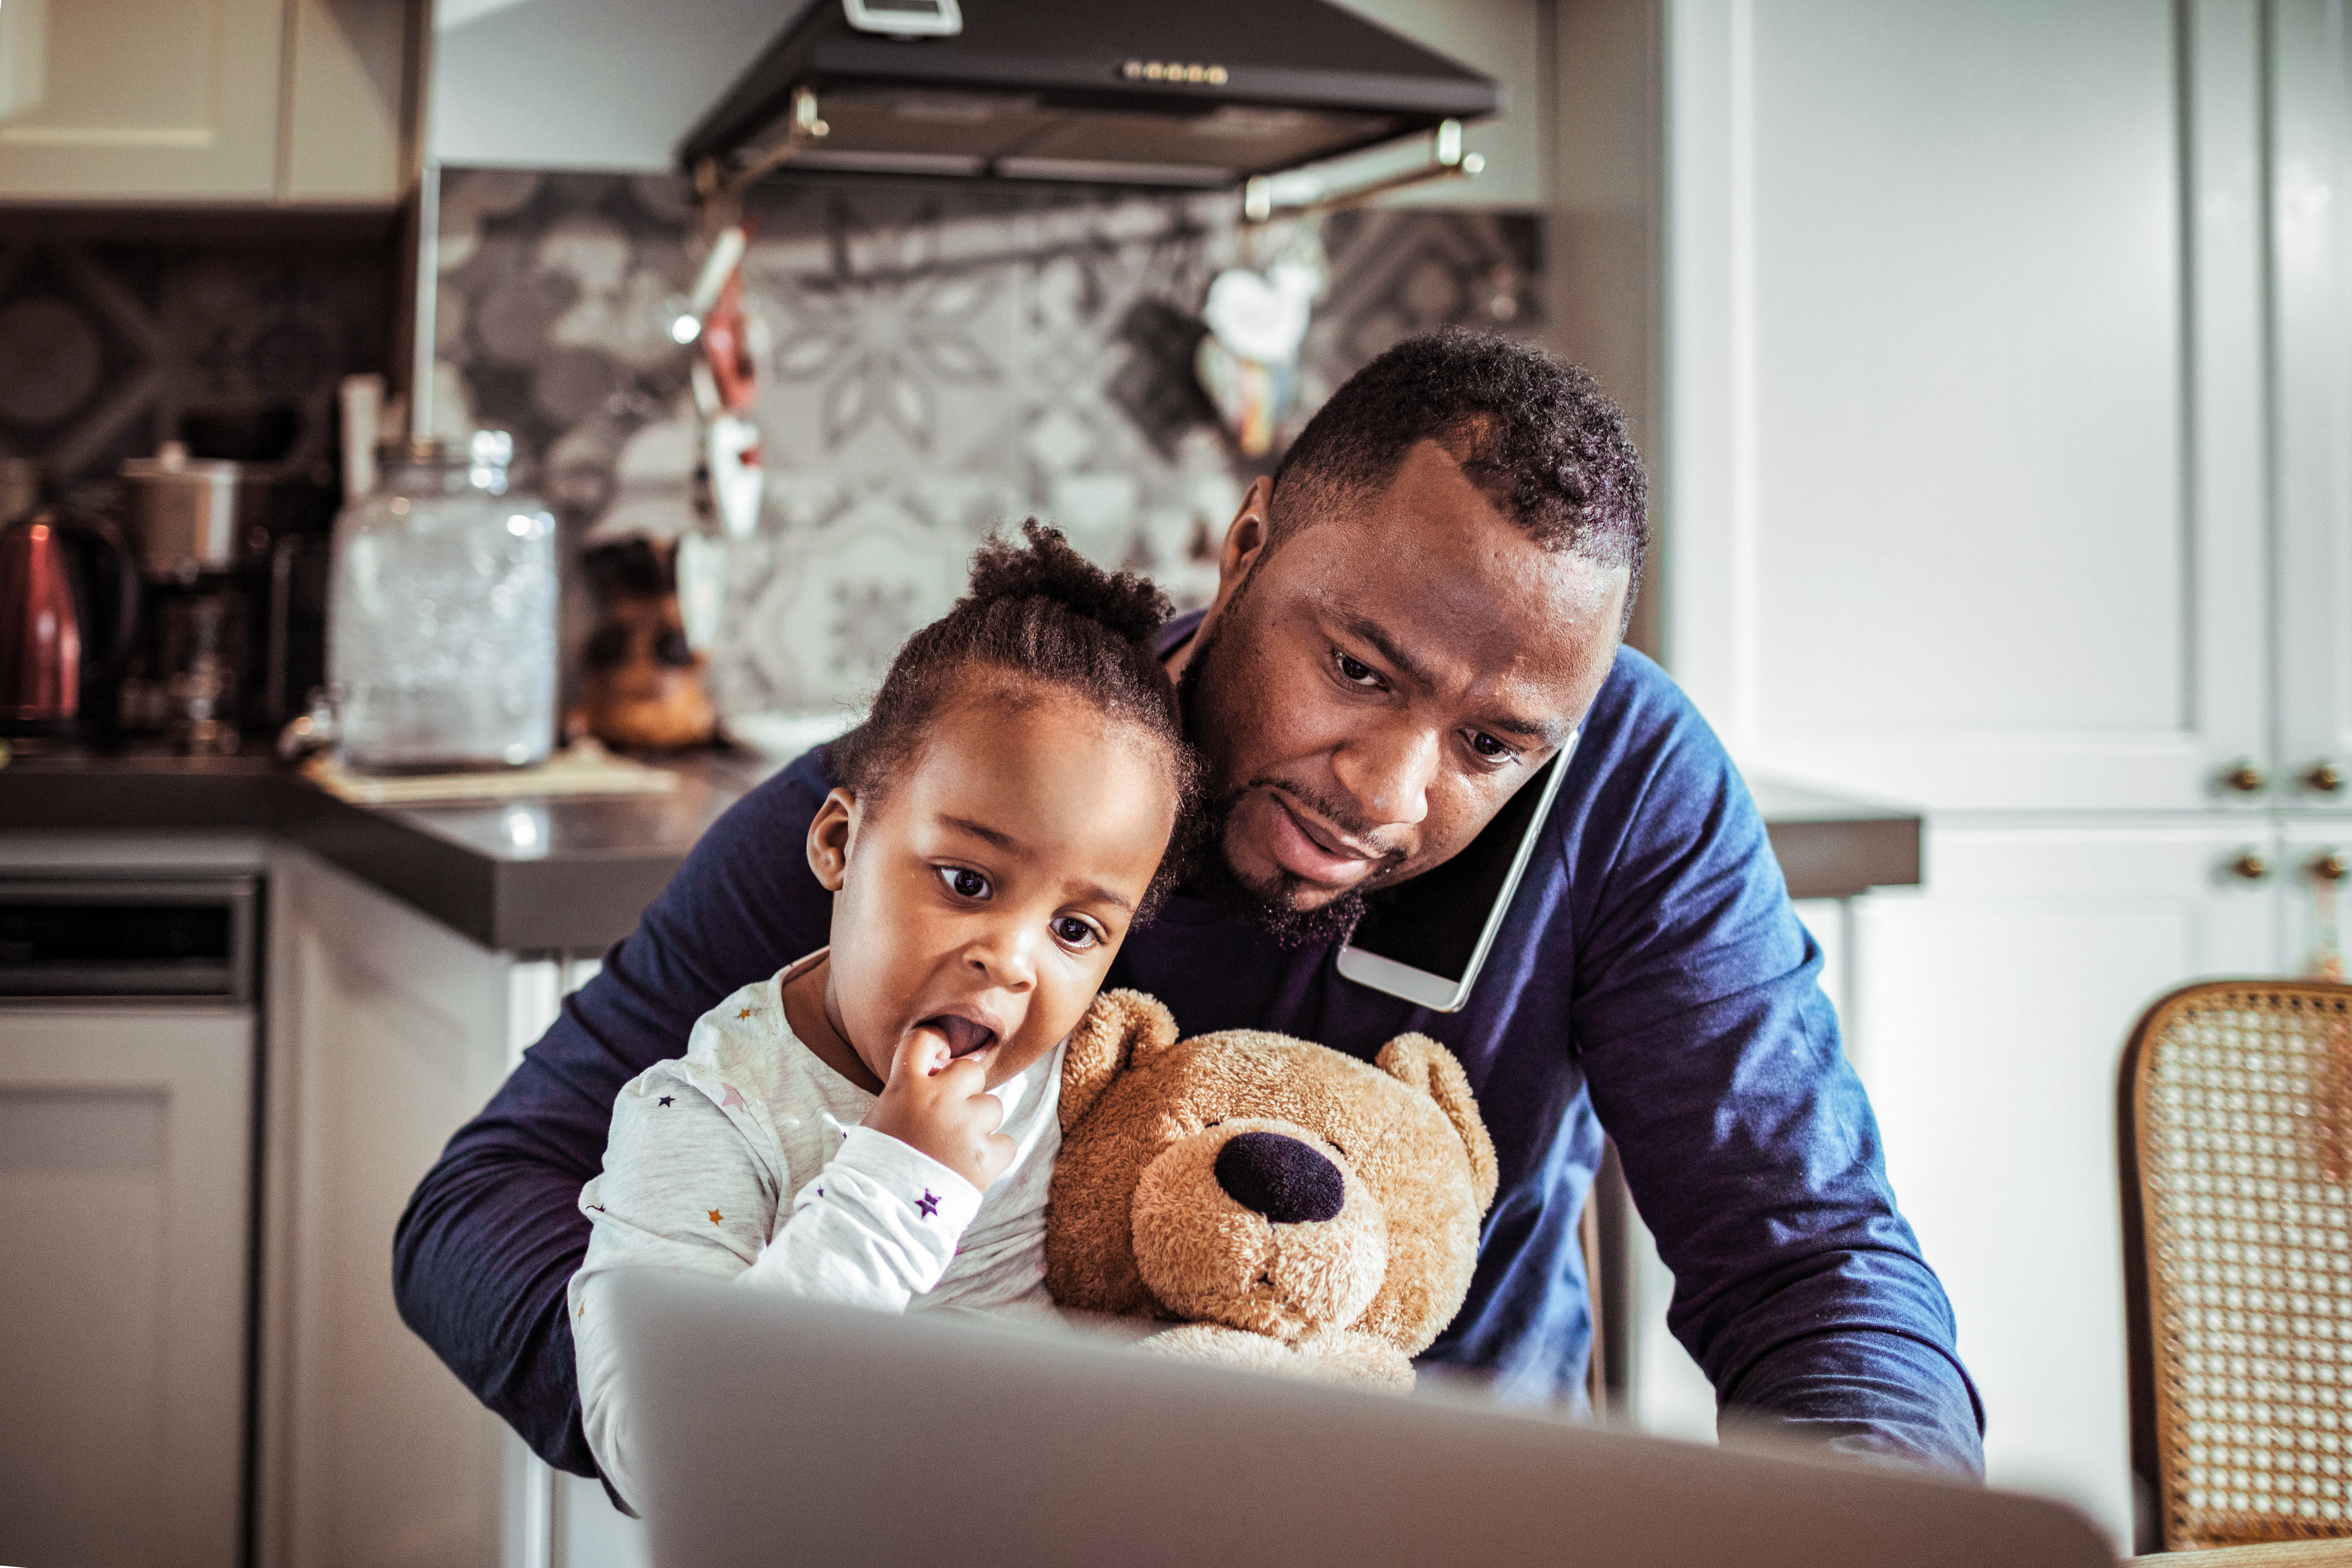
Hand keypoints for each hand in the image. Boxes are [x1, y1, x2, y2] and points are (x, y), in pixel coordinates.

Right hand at [861, 1026, 1015, 1190]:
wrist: (883, 1213)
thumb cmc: (875, 1168)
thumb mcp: (880, 1119)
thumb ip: (907, 1094)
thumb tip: (930, 1079)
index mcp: (906, 1087)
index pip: (923, 1040)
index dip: (936, 1043)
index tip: (940, 1056)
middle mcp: (939, 1099)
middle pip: (971, 1072)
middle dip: (966, 1090)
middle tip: (951, 1117)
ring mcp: (965, 1126)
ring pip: (992, 1107)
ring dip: (980, 1125)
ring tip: (957, 1150)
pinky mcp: (986, 1155)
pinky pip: (1007, 1143)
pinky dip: (994, 1155)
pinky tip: (972, 1167)